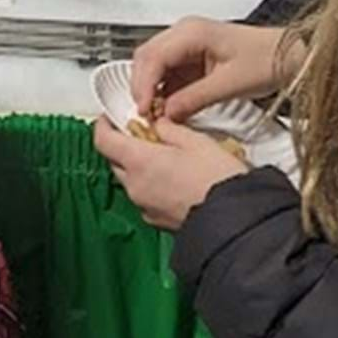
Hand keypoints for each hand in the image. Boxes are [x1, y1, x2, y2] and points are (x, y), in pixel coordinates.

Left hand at [93, 113, 246, 230]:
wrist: (234, 220)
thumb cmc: (217, 180)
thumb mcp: (196, 141)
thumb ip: (169, 128)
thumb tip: (158, 124)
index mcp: (139, 161)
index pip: (103, 140)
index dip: (104, 125)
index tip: (110, 117)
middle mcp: (135, 186)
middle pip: (114, 160)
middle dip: (123, 145)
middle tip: (142, 133)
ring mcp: (144, 206)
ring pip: (130, 180)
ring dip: (138, 167)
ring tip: (164, 157)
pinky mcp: (156, 221)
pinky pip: (144, 198)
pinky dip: (151, 186)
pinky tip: (173, 180)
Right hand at [131, 16, 289, 122]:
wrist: (289, 56)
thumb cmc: (267, 59)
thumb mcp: (231, 84)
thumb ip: (195, 98)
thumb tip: (168, 113)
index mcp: (192, 32)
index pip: (153, 57)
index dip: (143, 85)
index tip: (142, 109)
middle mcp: (185, 34)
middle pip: (147, 59)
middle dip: (141, 87)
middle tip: (144, 115)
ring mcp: (187, 46)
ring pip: (155, 67)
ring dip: (152, 91)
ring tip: (155, 115)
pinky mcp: (193, 60)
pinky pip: (169, 75)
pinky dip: (165, 93)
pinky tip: (168, 110)